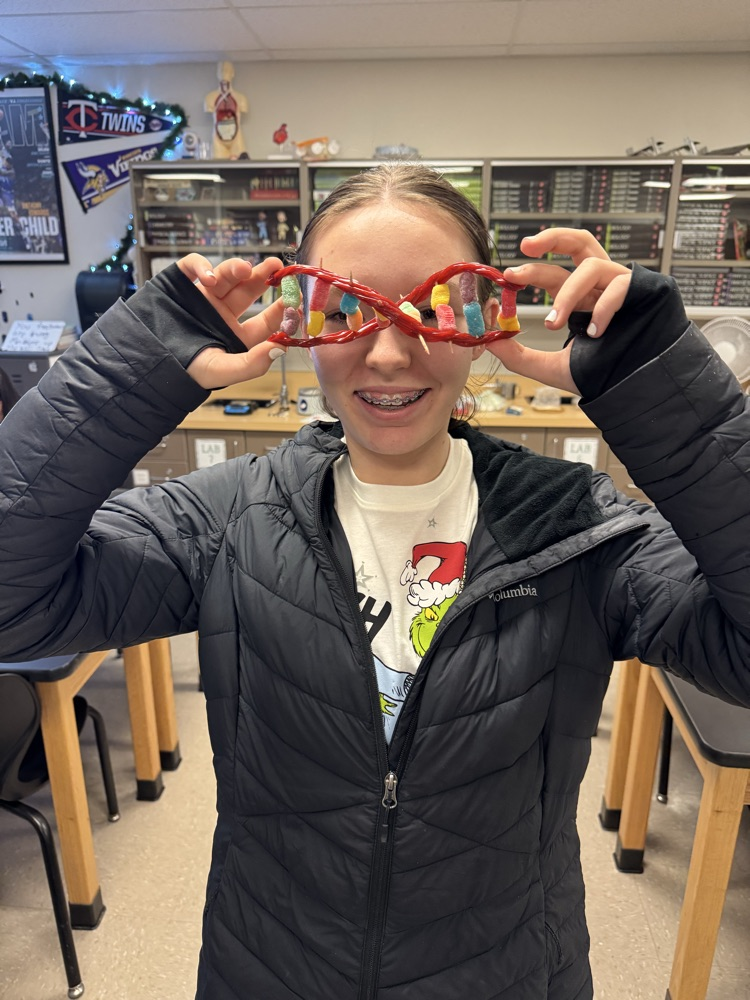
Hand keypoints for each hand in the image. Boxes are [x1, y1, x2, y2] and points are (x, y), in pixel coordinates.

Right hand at [177, 254, 286, 389]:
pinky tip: (209, 276)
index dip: (282, 308)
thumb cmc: (186, 372)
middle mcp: (223, 315)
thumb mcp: (223, 371)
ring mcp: (203, 298)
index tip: (295, 298)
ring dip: (236, 268)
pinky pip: (192, 267)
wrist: (148, 364)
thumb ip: (253, 363)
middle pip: (249, 291)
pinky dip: (201, 265)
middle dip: (264, 278)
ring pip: (226, 276)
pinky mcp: (181, 285)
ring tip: (244, 269)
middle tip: (276, 267)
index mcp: (237, 335)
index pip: (267, 320)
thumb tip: (281, 348)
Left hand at [486, 229, 631, 393]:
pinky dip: (603, 309)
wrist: (635, 390)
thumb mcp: (552, 367)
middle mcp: (600, 285)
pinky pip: (619, 287)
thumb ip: (519, 356)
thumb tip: (487, 340)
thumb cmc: (601, 375)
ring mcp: (622, 286)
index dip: (531, 269)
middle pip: (580, 241)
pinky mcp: (643, 291)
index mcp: (582, 296)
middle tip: (525, 248)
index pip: (554, 270)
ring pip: (592, 267)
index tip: (507, 276)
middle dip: (552, 238)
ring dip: (568, 293)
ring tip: (554, 323)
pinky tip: (595, 333)